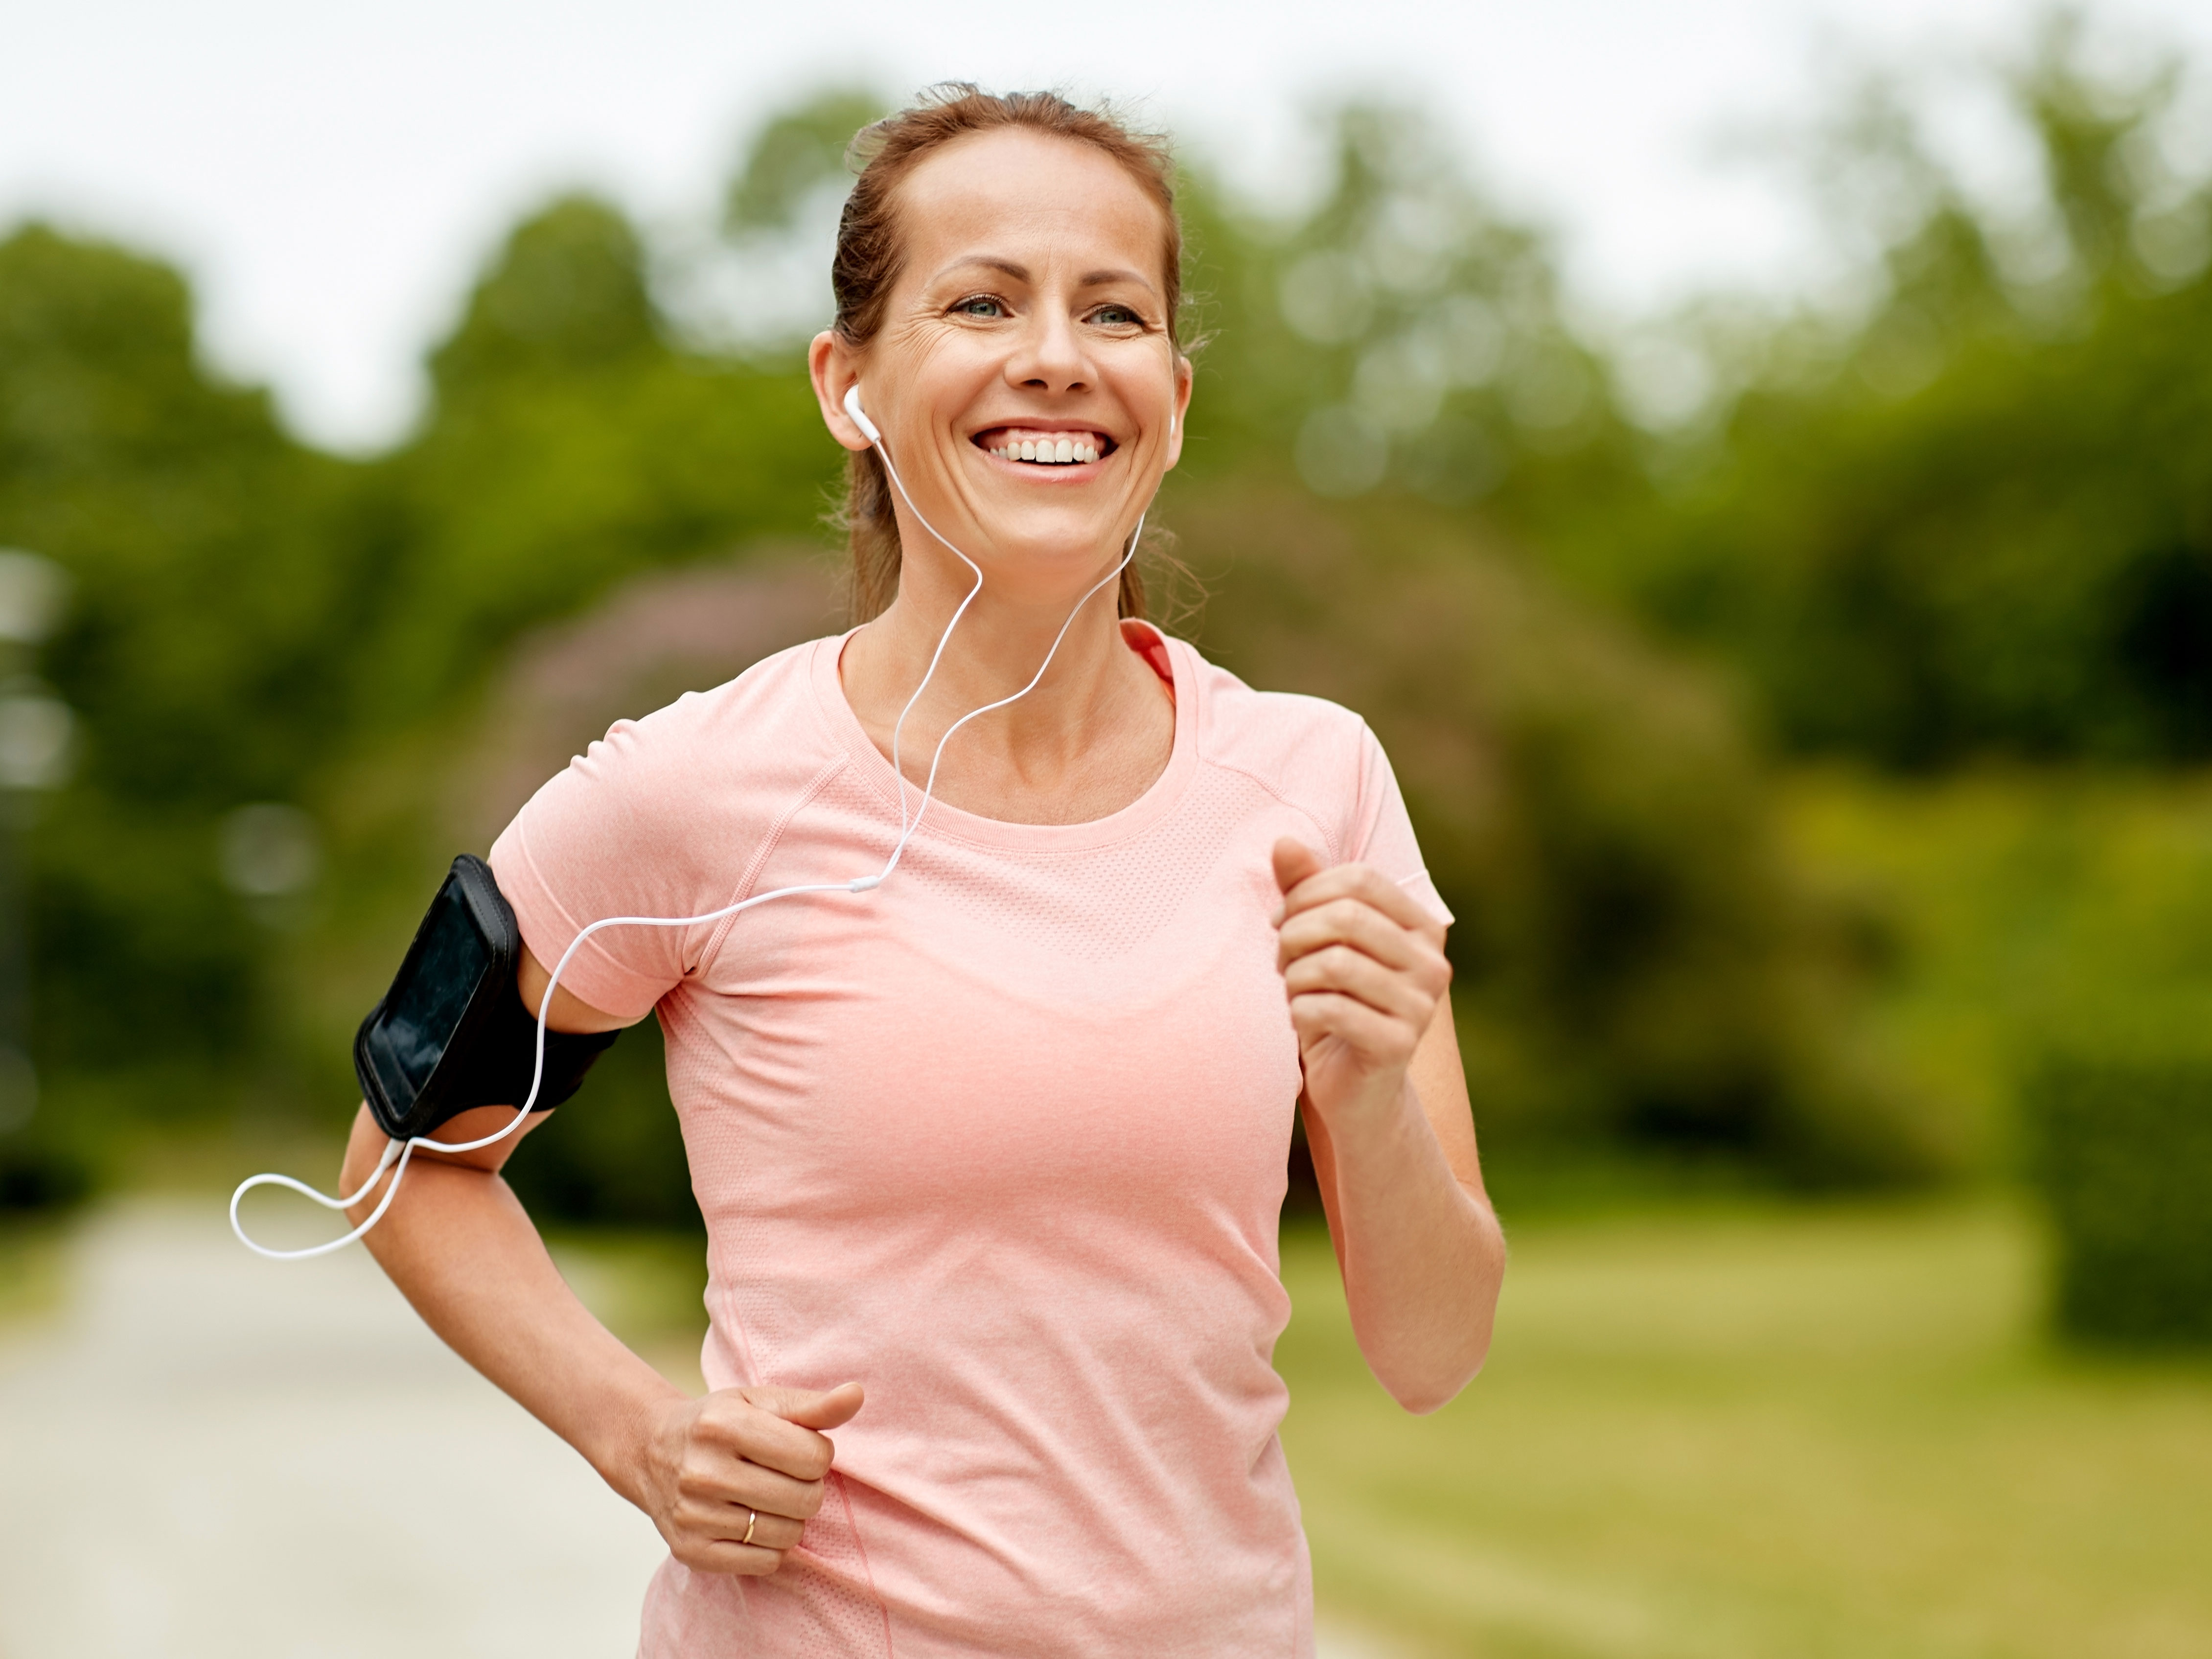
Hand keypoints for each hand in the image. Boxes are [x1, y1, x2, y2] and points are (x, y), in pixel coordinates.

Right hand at [628, 1381, 863, 1575]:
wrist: (651, 1452)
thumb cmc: (720, 1423)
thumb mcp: (760, 1401)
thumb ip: (812, 1405)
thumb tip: (857, 1395)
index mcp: (724, 1425)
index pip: (814, 1457)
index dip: (818, 1454)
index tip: (798, 1448)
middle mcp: (704, 1472)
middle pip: (805, 1499)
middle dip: (807, 1487)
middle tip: (785, 1476)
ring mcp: (694, 1516)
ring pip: (788, 1534)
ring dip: (790, 1518)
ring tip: (767, 1497)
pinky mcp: (690, 1551)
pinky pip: (764, 1563)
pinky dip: (769, 1547)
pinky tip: (750, 1522)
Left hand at [1272, 840, 1451, 1126]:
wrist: (1354, 1089)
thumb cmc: (1333, 1005)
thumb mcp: (1318, 944)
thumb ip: (1306, 892)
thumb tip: (1283, 840)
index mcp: (1422, 928)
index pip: (1361, 880)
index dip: (1308, 892)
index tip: (1281, 920)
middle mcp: (1432, 964)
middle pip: (1347, 917)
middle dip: (1295, 934)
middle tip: (1280, 961)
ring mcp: (1421, 1007)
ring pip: (1334, 963)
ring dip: (1294, 977)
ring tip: (1291, 992)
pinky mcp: (1399, 1046)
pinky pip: (1331, 1010)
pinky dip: (1300, 1011)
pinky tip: (1300, 1021)